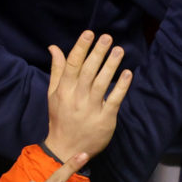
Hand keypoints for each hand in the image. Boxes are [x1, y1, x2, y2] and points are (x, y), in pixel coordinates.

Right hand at [43, 31, 131, 161]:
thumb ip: (57, 70)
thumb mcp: (53, 94)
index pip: (72, 64)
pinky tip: (127, 73)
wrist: (65, 148)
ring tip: (119, 50)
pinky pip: (114, 100)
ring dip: (111, 65)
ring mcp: (91, 109)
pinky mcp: (105, 119)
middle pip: (87, 71)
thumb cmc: (60, 118)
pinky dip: (121, 86)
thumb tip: (54, 47)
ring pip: (101, 83)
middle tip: (107, 37)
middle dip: (97, 53)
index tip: (89, 33)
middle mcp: (76, 97)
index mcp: (64, 90)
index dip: (81, 48)